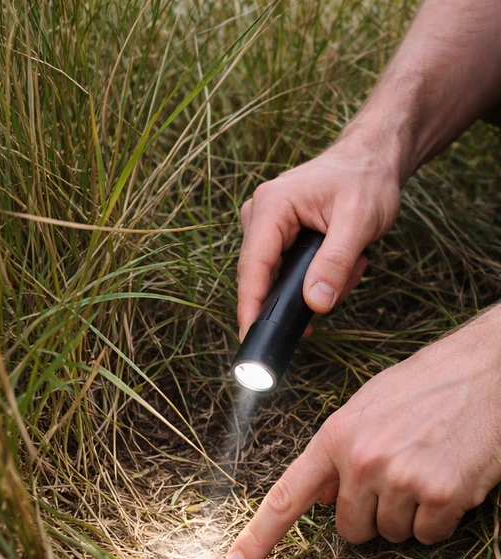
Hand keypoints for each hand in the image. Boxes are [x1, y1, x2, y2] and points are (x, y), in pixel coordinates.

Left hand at [224, 308, 500, 558]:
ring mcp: (400, 478)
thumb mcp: (365, 409)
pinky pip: (429, 535)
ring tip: (427, 469)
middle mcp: (360, 461)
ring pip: (392, 535)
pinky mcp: (441, 493)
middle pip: (350, 529)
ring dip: (410, 515)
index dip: (257, 537)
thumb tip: (318, 499)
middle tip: (399, 477)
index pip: (285, 497)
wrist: (486, 369)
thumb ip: (336, 453)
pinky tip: (450, 480)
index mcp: (334, 438)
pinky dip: (441, 520)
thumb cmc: (425, 387)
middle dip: (371, 515)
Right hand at [237, 129, 402, 340]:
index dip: (251, 305)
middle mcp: (258, 215)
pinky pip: (285, 270)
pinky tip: (342, 262)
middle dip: (300, 294)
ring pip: (277, 277)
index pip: (254, 266)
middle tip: (345, 284)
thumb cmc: (367, 179)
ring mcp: (264, 226)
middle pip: (263, 275)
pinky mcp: (274, 235)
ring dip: (314, 283)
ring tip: (353, 264)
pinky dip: (314, 276)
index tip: (251, 335)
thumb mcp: (360, 221)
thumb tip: (315, 304)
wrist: (372, 158)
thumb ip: (336, 263)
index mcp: (271, 206)